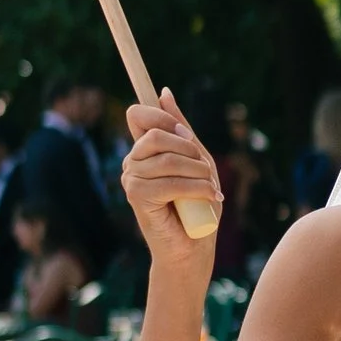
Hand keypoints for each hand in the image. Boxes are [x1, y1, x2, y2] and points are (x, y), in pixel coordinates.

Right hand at [118, 88, 220, 269]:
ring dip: (199, 173)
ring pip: (168, 160)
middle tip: (206, 171)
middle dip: (190, 150)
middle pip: (156, 135)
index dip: (164, 118)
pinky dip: (196, 189)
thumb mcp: (196, 160)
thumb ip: (181, 129)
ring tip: (210, 189)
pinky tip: (209, 198)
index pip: (139, 115)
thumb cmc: (196, 205)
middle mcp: (131, 162)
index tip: (187, 135)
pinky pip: (170, 182)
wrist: (192, 247)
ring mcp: (130, 179)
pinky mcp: (136, 198)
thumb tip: (164, 93)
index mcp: (143, 150)